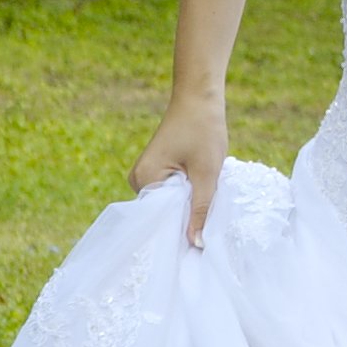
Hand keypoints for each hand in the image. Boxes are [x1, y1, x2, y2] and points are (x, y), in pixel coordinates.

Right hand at [130, 87, 226, 244]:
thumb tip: (196, 244)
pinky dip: (186, 196)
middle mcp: (138, 179)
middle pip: (163, 214)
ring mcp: (146, 174)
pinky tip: (201, 199)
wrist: (199, 97)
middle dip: (185, 221)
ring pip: (169, 204)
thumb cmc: (203, 130)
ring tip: (206, 213)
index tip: (199, 249)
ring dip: (188, 208)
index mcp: (144, 179)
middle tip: (208, 235)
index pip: (159, 220)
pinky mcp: (156, 171)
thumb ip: (200, 209)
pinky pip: (170, 193)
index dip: (180, 234)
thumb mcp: (207, 173)